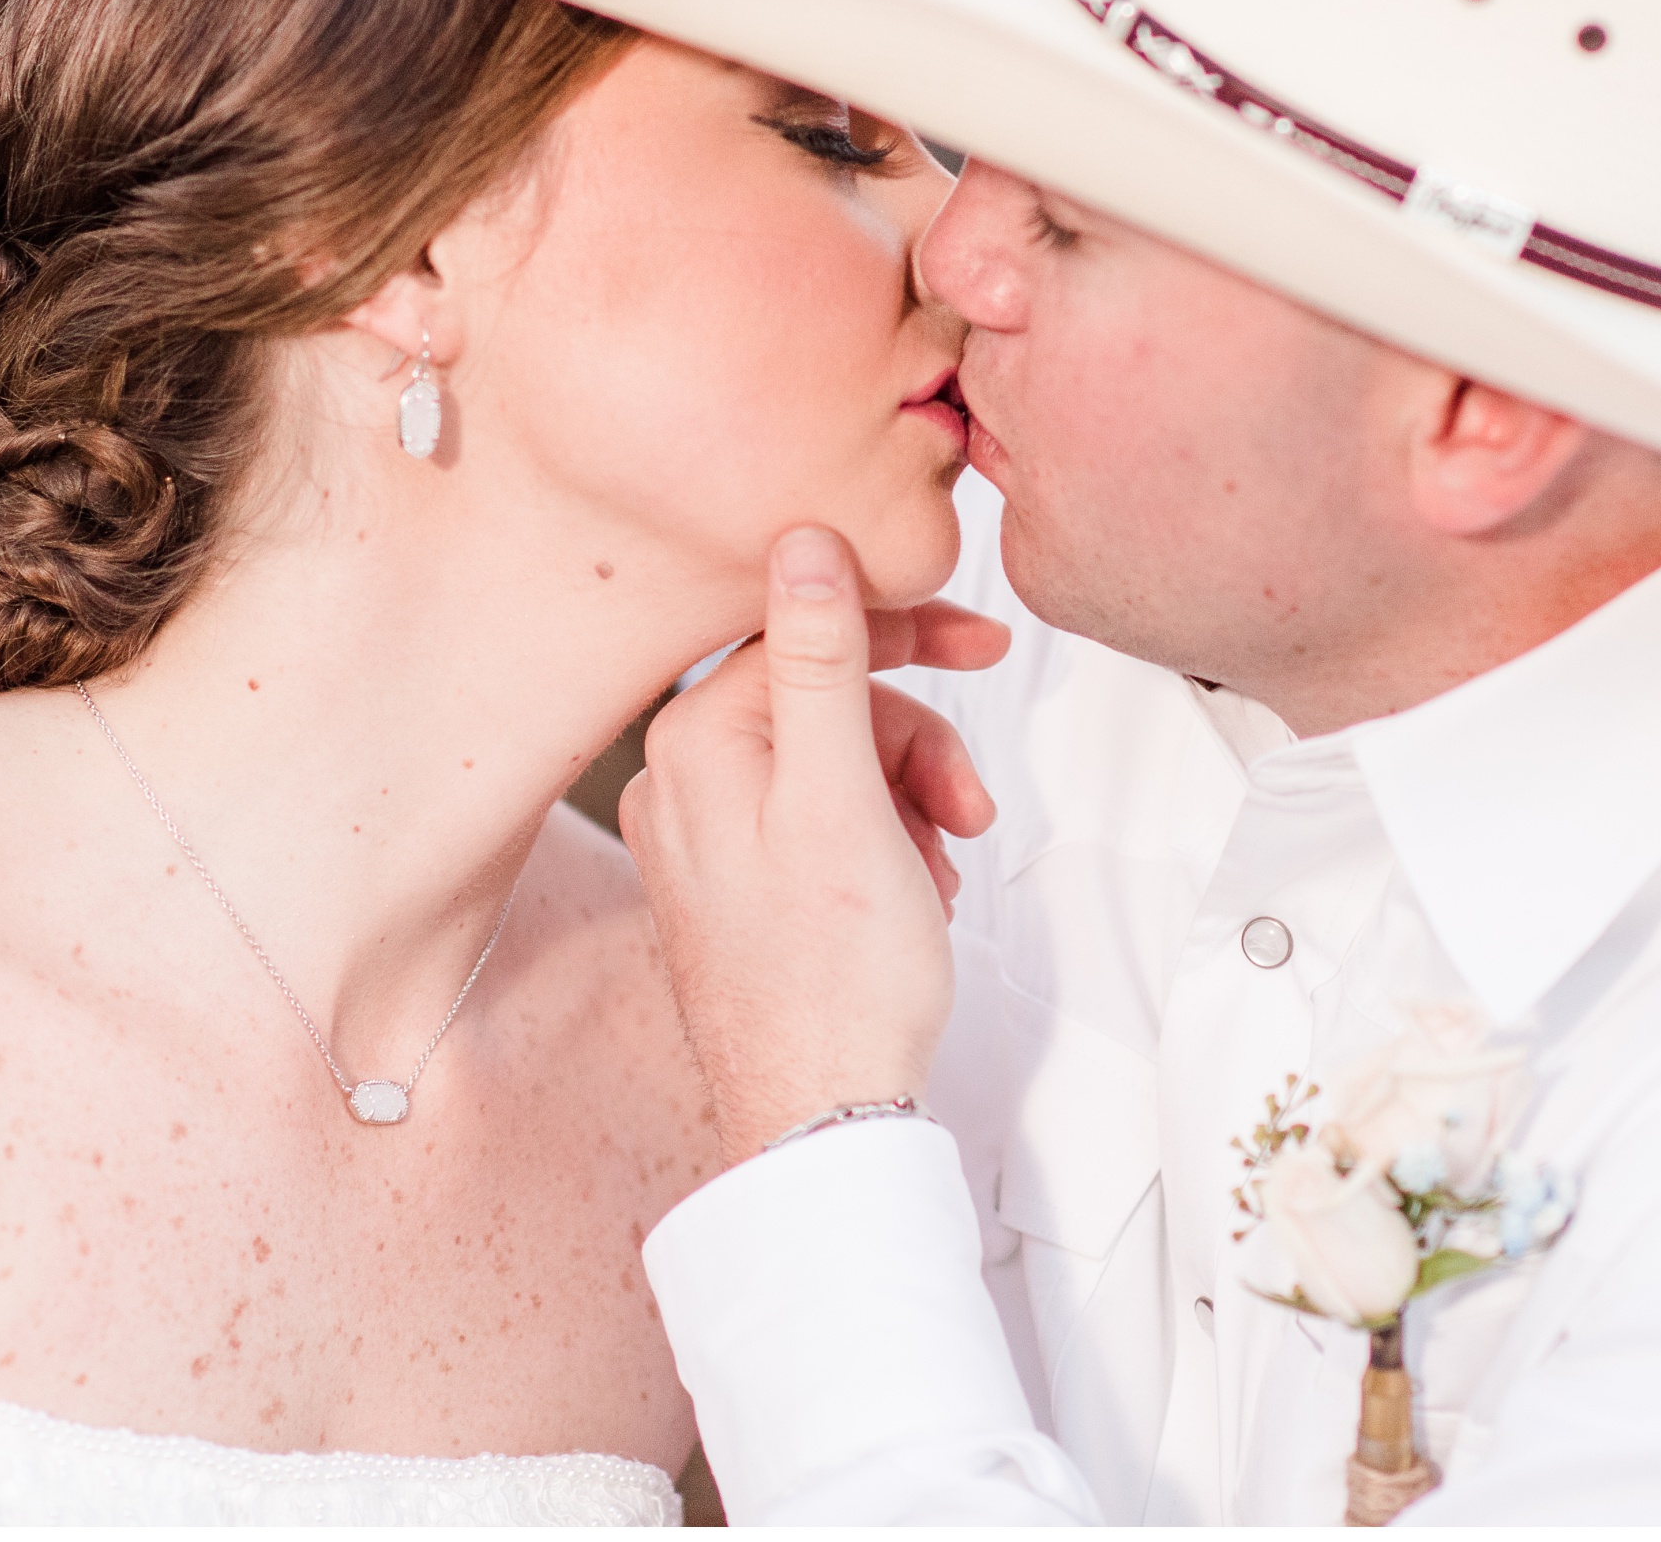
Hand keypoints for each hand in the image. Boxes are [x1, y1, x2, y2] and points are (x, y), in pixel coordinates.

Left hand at [616, 525, 1006, 1163]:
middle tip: (970, 796)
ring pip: (834, 758)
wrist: (822, 1118)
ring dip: (910, 792)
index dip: (902, 634)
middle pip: (823, 696)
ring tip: (944, 856)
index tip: (980, 640)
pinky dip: (885, 836)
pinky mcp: (738, 886)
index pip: (802, 630)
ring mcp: (706, 839)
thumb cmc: (836, 978)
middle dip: (914, 737)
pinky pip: (824, 816)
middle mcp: (680, 784)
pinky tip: (913, 884)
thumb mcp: (844, 796)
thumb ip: (819, 660)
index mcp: (693, 746)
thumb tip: (803, 541)